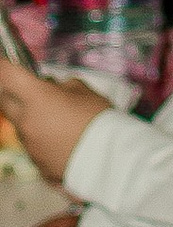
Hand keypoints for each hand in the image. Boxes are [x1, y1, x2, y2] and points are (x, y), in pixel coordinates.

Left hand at [0, 61, 108, 186]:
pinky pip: (33, 146)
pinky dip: (43, 140)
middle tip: (30, 91)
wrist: (109, 160)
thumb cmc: (100, 120)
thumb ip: (65, 87)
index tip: (5, 64)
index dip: (3, 66)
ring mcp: (28, 144)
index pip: (6, 74)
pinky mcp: (36, 163)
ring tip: (57, 121)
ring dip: (30, 118)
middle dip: (12, 93)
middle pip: (4, 100)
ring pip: (19, 125)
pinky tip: (63, 141)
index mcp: (36, 97)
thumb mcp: (86, 91)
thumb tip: (55, 88)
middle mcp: (25, 120)